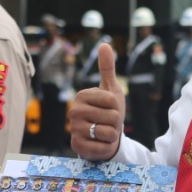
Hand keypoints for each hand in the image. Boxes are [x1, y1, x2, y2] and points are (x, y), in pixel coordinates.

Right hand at [69, 44, 124, 160]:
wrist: (103, 137)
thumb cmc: (108, 112)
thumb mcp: (111, 89)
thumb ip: (107, 68)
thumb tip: (104, 44)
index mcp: (82, 95)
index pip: (112, 101)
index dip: (117, 107)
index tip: (109, 109)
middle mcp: (74, 111)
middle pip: (112, 117)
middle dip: (115, 122)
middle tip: (107, 123)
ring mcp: (74, 130)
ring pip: (108, 133)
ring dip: (112, 135)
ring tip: (103, 133)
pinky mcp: (77, 147)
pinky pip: (103, 147)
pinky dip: (106, 147)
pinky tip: (99, 144)